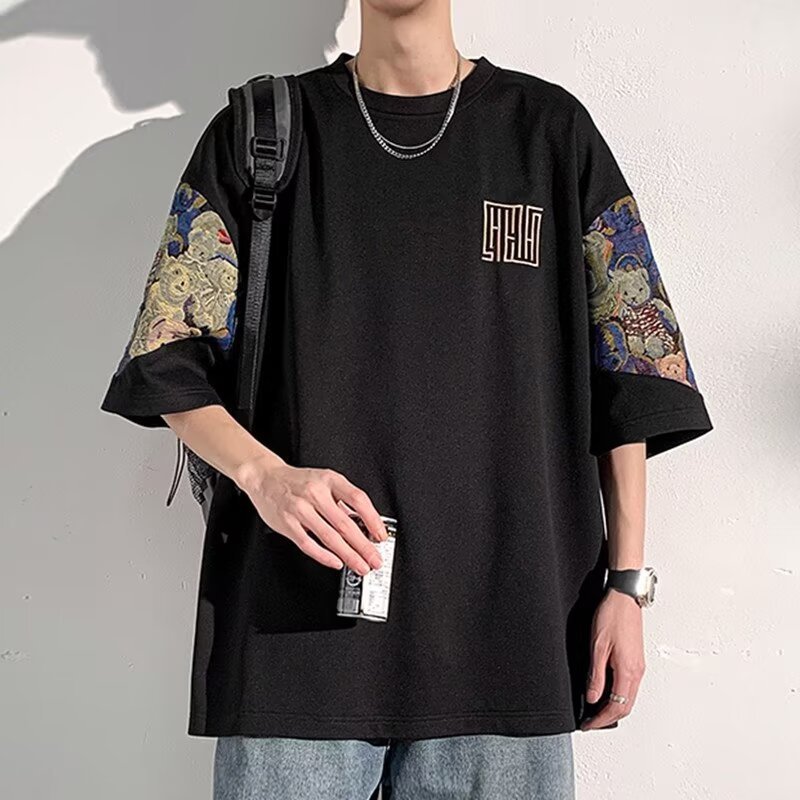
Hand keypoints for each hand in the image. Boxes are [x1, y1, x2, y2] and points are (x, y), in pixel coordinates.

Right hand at [235, 455, 387, 574]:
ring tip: (360, 565)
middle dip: (364, 546)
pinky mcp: (287, 524)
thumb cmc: (298, 481)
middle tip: (374, 560)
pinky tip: (336, 562)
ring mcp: (300, 509)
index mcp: (330, 480)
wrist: (265, 478)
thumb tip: (365, 525)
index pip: (358, 500)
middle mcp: (315, 493)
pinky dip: (324, 556)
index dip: (373, 520)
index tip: (381, 536)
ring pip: (329, 537)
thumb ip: (343, 500)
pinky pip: (308, 544)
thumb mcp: (325, 480)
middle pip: (345, 523)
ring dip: (348, 555)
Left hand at [580, 588, 645, 730]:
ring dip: (613, 708)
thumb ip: (596, 675)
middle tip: (590, 721)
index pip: (616, 706)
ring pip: (628, 698)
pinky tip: (605, 693)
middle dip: (607, 718)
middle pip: (625, 707)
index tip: (588, 724)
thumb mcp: (597, 646)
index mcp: (628, 671)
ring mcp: (638, 667)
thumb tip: (593, 698)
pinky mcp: (636, 661)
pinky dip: (618, 696)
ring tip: (595, 710)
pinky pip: (629, 687)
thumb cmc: (611, 616)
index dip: (601, 719)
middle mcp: (637, 672)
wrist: (625, 598)